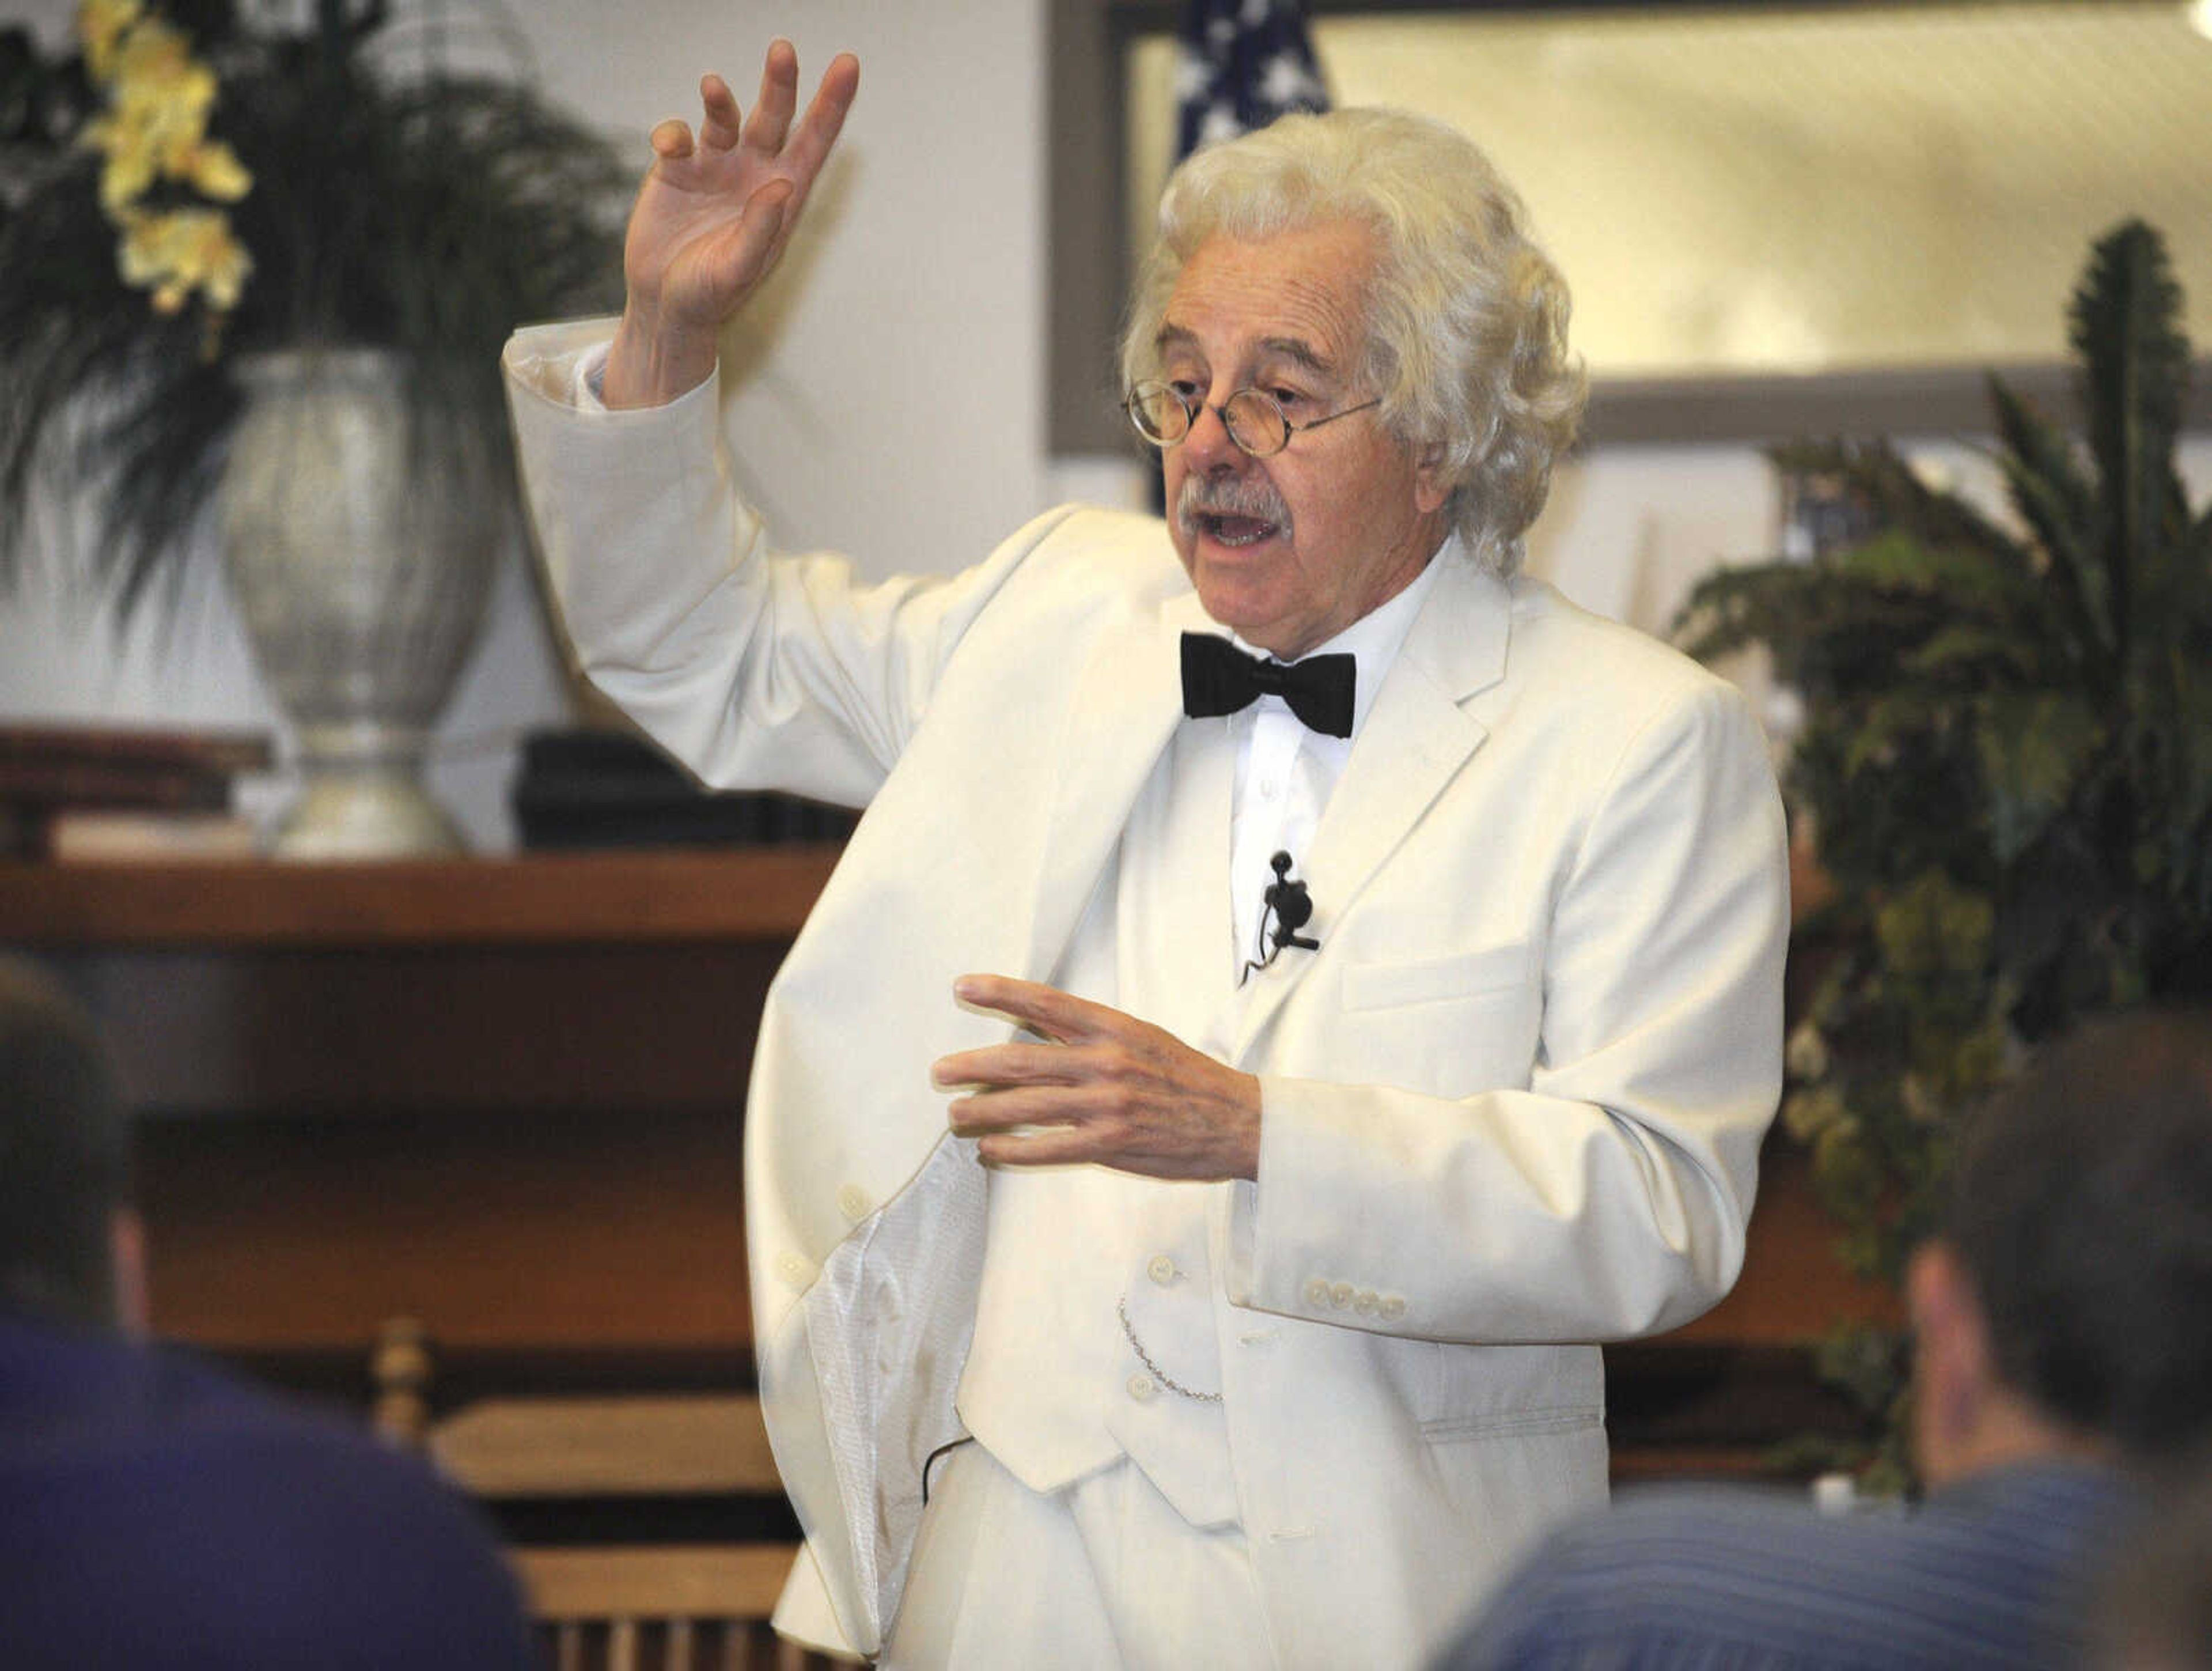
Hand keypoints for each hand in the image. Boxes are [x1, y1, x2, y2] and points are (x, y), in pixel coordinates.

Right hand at [604, 40, 859, 407]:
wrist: (663, 304)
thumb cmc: (710, 294)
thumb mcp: (737, 270)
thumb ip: (760, 231)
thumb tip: (781, 186)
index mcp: (781, 196)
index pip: (813, 142)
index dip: (831, 105)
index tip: (848, 65)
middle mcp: (753, 173)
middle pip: (773, 118)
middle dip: (779, 84)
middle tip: (783, 51)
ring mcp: (715, 167)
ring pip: (724, 118)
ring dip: (720, 100)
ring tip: (714, 87)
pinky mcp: (677, 169)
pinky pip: (678, 136)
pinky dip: (673, 133)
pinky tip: (668, 147)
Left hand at [934, 976, 1261, 1180]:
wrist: (1237, 1120)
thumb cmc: (1187, 1078)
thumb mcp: (1142, 1038)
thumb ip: (1091, 1035)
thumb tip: (1036, 1027)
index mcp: (1114, 1028)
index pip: (1046, 1003)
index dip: (1000, 993)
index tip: (963, 987)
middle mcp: (1107, 1061)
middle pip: (1022, 1059)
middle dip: (973, 1065)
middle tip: (940, 1070)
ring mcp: (1108, 1104)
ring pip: (1027, 1105)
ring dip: (982, 1109)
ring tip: (955, 1112)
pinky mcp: (1112, 1145)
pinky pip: (1048, 1148)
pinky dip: (1013, 1149)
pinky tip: (990, 1149)